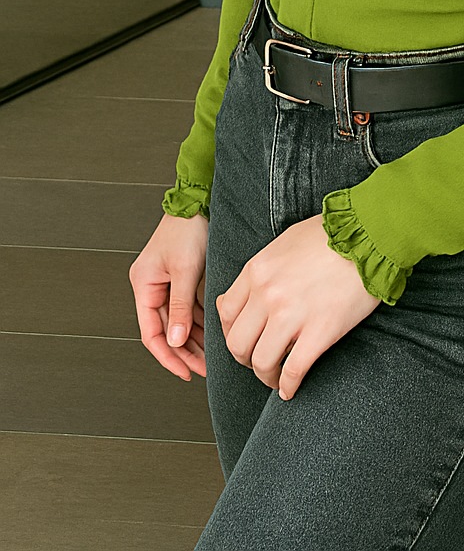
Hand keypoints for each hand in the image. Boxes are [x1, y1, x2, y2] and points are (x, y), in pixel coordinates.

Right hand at [129, 211, 208, 380]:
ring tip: (211, 356)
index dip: (167, 356)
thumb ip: (180, 307)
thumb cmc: (189, 227)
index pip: (152, 333)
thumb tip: (175, 341)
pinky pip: (187, 307)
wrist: (200, 200)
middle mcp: (152, 285)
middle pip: (165, 330)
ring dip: (193, 338)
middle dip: (184, 351)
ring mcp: (166, 282)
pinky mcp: (181, 277)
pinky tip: (212, 334)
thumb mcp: (185, 270)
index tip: (185, 372)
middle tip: (203, 369)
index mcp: (144, 285)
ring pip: (178, 320)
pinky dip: (198, 321)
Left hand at [216, 214, 380, 399]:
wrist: (370, 233)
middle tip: (260, 362)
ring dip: (266, 376)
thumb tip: (232, 297)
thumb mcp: (284, 243)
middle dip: (246, 359)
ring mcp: (292, 313)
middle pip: (238, 343)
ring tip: (276, 378)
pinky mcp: (320, 330)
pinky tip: (291, 389)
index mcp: (258, 270)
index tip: (247, 340)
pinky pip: (293, 370)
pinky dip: (288, 386)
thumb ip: (258, 272)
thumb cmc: (330, 236)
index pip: (226, 314)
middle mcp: (268, 293)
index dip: (233, 334)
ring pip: (261, 362)